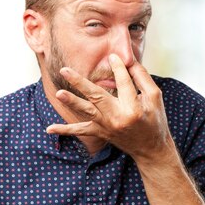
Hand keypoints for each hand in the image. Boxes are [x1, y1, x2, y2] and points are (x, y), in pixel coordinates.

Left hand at [46, 54, 173, 160]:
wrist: (150, 148)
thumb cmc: (155, 119)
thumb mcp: (155, 97)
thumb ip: (142, 78)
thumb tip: (128, 61)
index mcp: (133, 108)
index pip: (123, 83)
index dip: (118, 68)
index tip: (112, 56)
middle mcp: (117, 118)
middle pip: (97, 96)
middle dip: (80, 83)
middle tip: (65, 70)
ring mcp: (106, 127)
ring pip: (86, 112)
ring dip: (72, 102)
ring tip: (59, 93)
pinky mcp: (100, 133)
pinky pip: (81, 131)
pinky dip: (65, 130)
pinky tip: (49, 129)